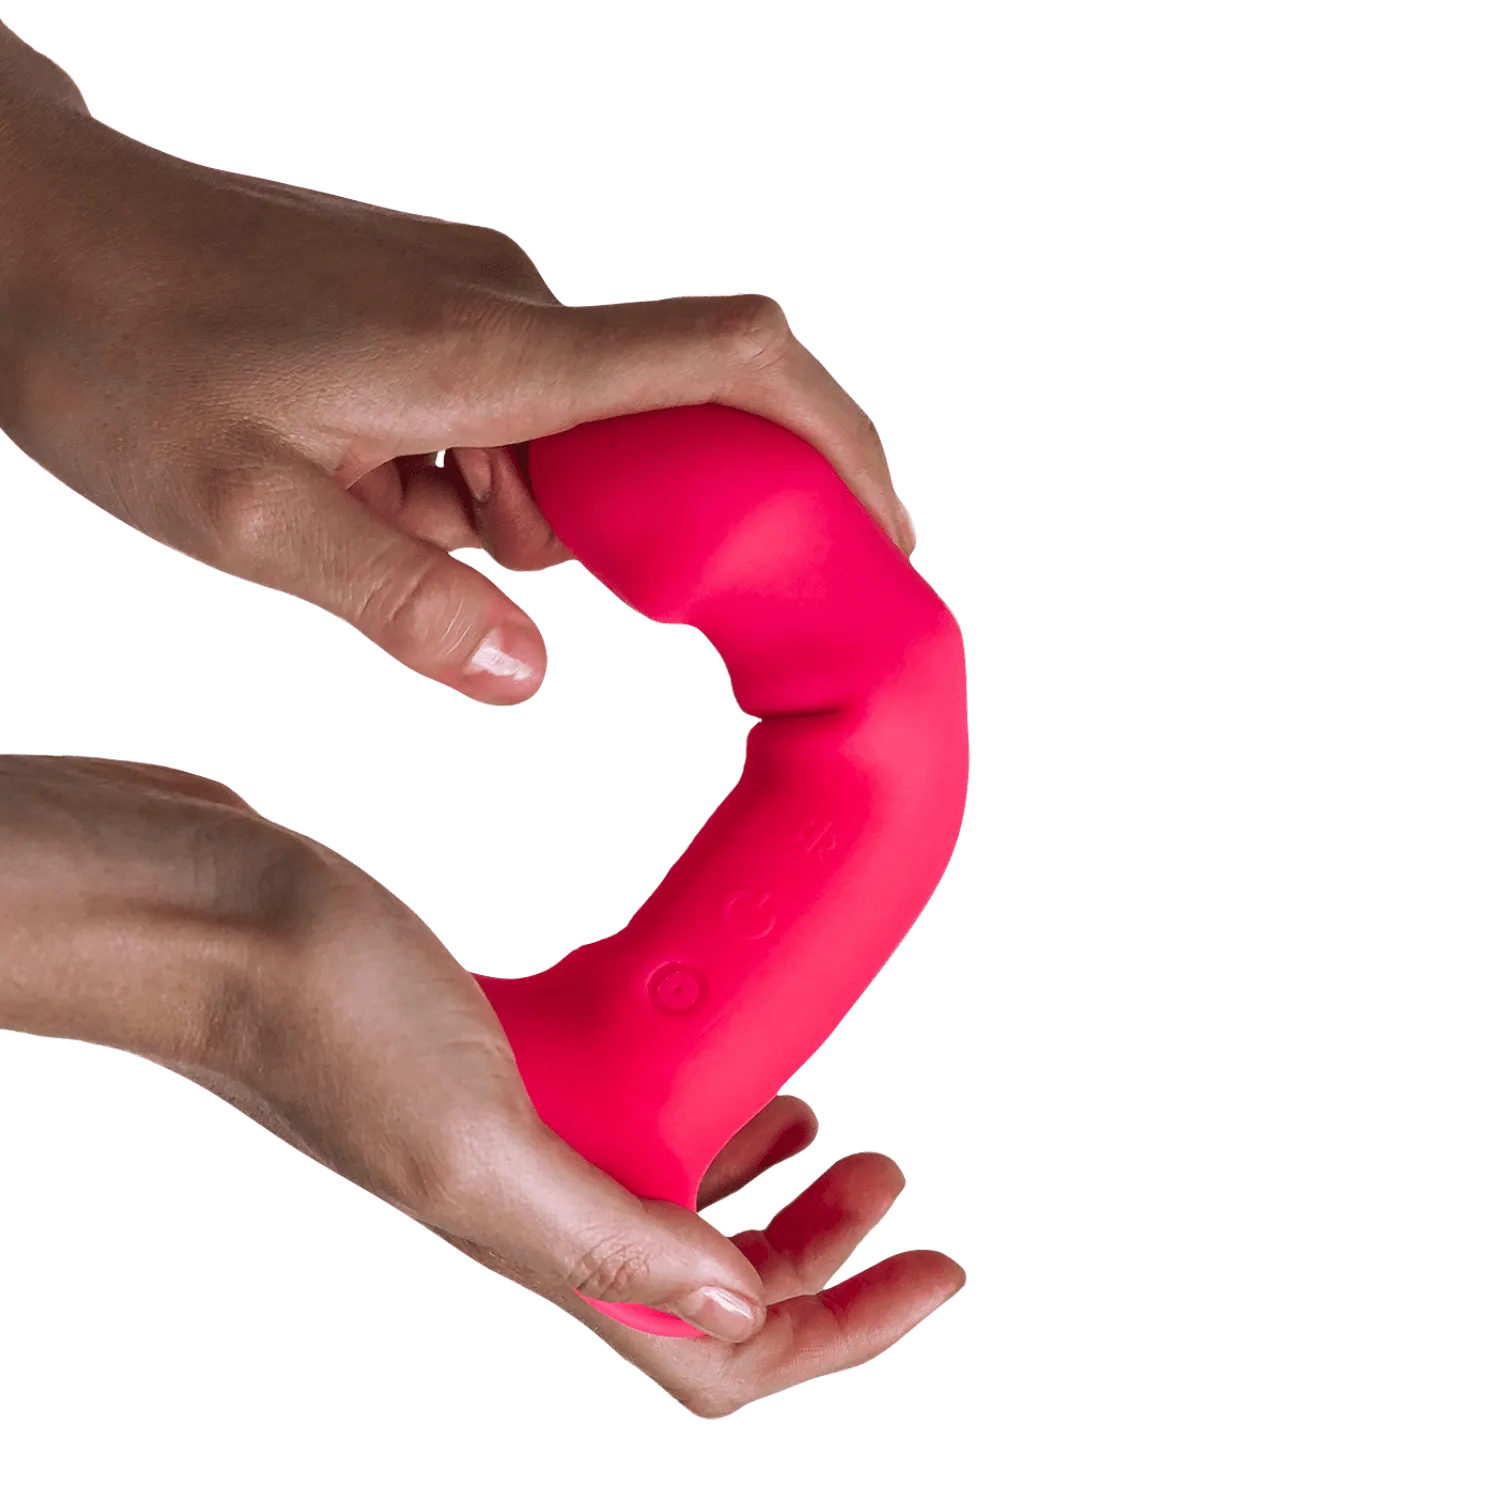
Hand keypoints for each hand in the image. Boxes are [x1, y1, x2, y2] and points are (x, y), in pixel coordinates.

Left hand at [0, 62, 914, 705]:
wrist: (28, 230)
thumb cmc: (116, 354)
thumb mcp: (237, 514)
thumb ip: (391, 599)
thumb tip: (527, 678)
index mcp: (492, 352)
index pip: (731, 360)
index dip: (836, 440)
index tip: (890, 533)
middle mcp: (513, 316)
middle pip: (680, 428)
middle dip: (676, 531)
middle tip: (593, 596)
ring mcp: (482, 316)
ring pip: (586, 452)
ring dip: (541, 529)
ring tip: (387, 525)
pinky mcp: (447, 333)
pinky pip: (524, 437)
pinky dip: (496, 501)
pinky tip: (391, 506)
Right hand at [0, 756, 963, 1411]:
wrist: (218, 913)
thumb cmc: (323, 1017)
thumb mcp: (477, 1146)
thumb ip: (605, 1237)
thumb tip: (736, 1309)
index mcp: (548, 1244)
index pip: (721, 1351)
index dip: (843, 1328)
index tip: (936, 1268)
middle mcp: (543, 1202)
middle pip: (716, 1279)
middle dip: (823, 1253)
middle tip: (892, 1179)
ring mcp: (528, 1129)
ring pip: (678, 1194)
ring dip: (768, 1181)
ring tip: (835, 1132)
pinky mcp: (514, 1053)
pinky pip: (633, 1104)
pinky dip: (700, 1097)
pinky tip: (729, 1052)